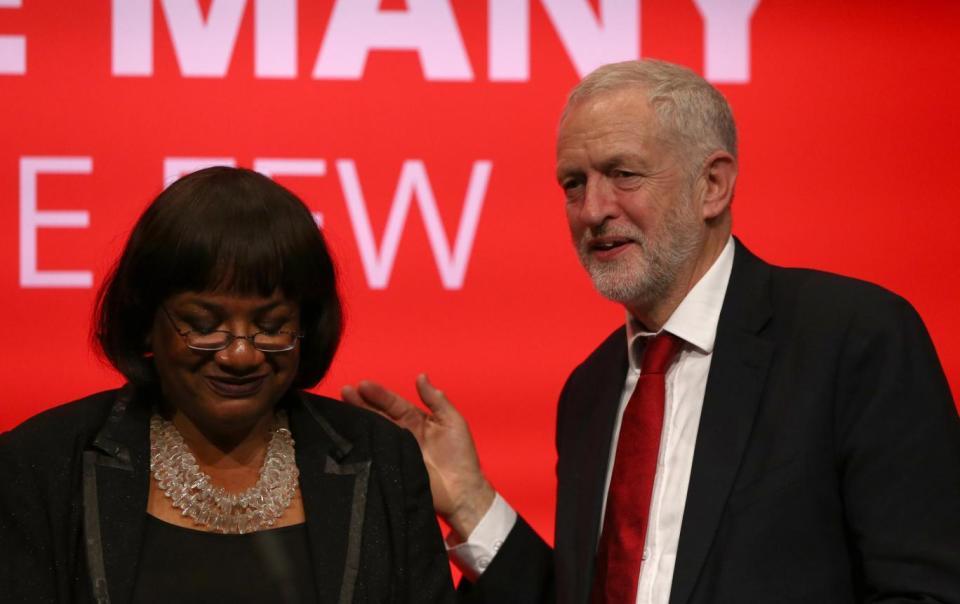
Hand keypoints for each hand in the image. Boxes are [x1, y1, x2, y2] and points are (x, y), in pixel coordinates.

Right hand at [342, 374, 494, 539]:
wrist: (461, 492)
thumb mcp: (452, 421)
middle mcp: (402, 433)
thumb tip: (421, 376)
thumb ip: (436, 400)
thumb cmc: (461, 455)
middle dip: (361, 403)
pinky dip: (360, 443)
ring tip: (340, 405)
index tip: (362, 384)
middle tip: (344, 391)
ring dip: (357, 418)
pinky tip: (346, 434)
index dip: (379, 394)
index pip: (394, 403)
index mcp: (416, 421)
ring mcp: (394, 451)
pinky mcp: (389, 467)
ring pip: (372, 431)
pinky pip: (372, 453)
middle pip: (378, 415)